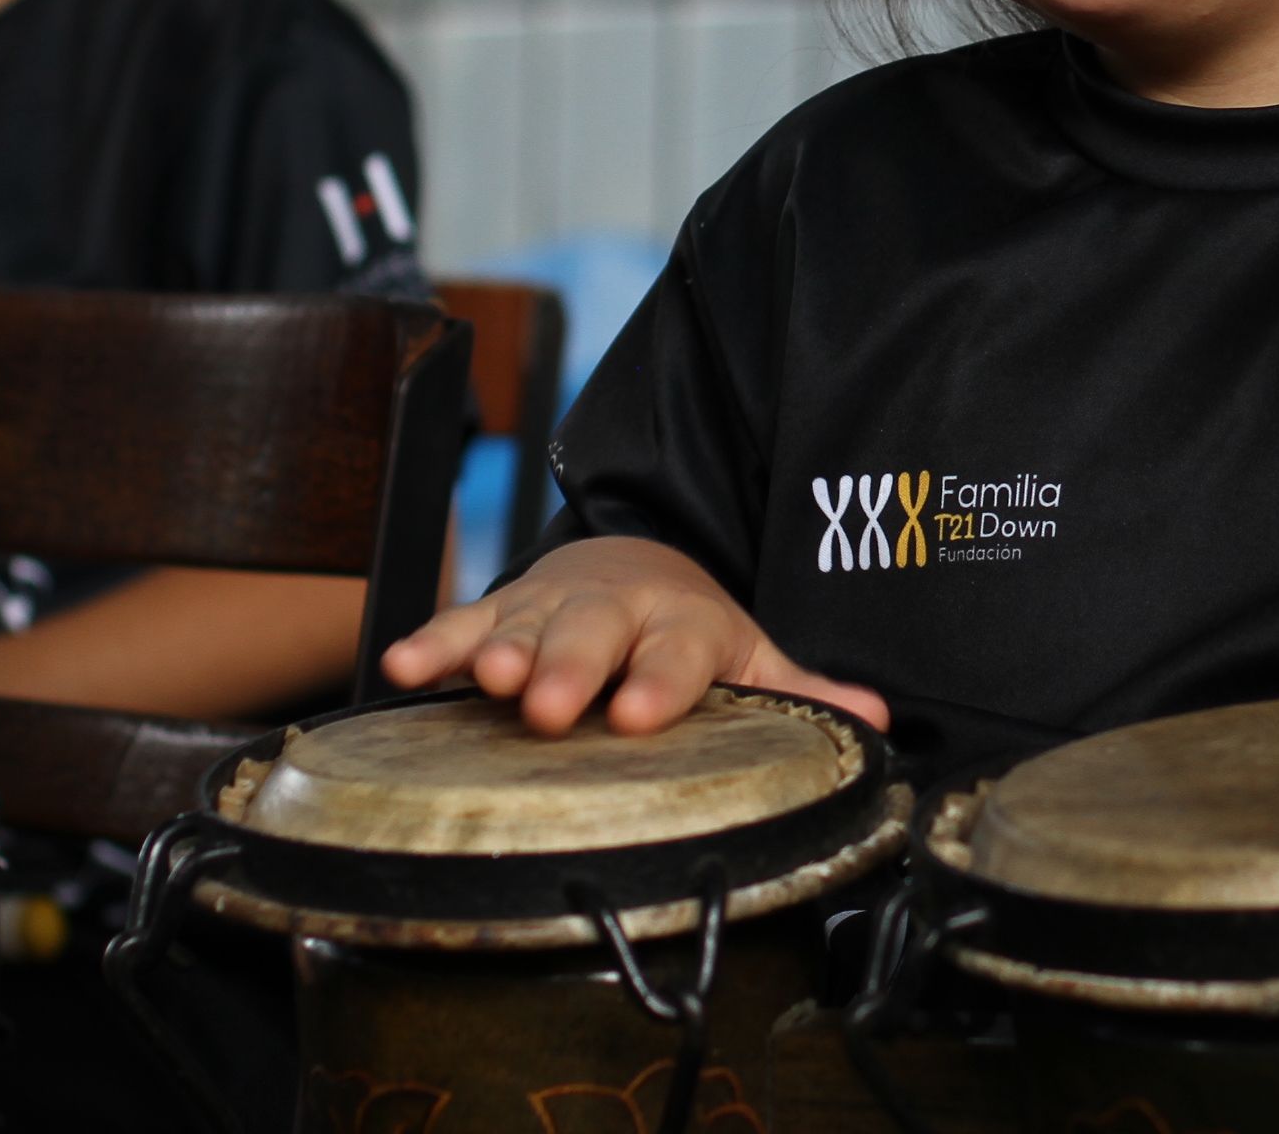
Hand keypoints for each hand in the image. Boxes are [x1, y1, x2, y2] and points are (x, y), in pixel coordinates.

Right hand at [380, 536, 890, 738]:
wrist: (634, 558)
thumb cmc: (688, 630)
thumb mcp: (748, 652)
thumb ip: (801, 688)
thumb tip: (879, 719)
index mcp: (682, 625)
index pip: (676, 654)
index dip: (658, 682)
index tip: (637, 714)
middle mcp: (613, 612)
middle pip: (590, 637)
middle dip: (566, 668)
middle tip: (544, 704)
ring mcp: (550, 609)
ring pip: (521, 628)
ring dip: (497, 652)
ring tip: (480, 678)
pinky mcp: (498, 613)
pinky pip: (459, 625)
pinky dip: (429, 644)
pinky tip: (400, 668)